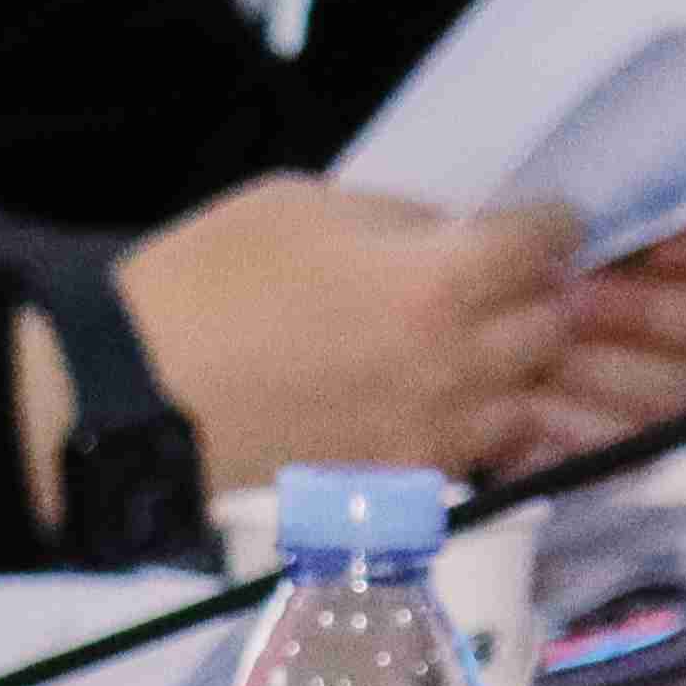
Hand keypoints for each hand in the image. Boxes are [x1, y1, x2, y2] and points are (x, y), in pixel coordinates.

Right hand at [97, 175, 586, 495]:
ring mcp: (435, 432)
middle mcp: (459, 363)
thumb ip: (398, 219)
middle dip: (545, 294)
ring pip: (530, 399)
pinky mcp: (401, 481)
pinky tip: (445, 400)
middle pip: (554, 324)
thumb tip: (450, 236)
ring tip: (484, 346)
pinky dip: (480, 424)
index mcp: (439, 280)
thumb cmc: (206, 280)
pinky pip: (479, 452)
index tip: (542, 222)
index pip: (546, 242)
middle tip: (515, 280)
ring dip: (519, 368)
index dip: (552, 224)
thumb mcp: (304, 204)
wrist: (131, 394)